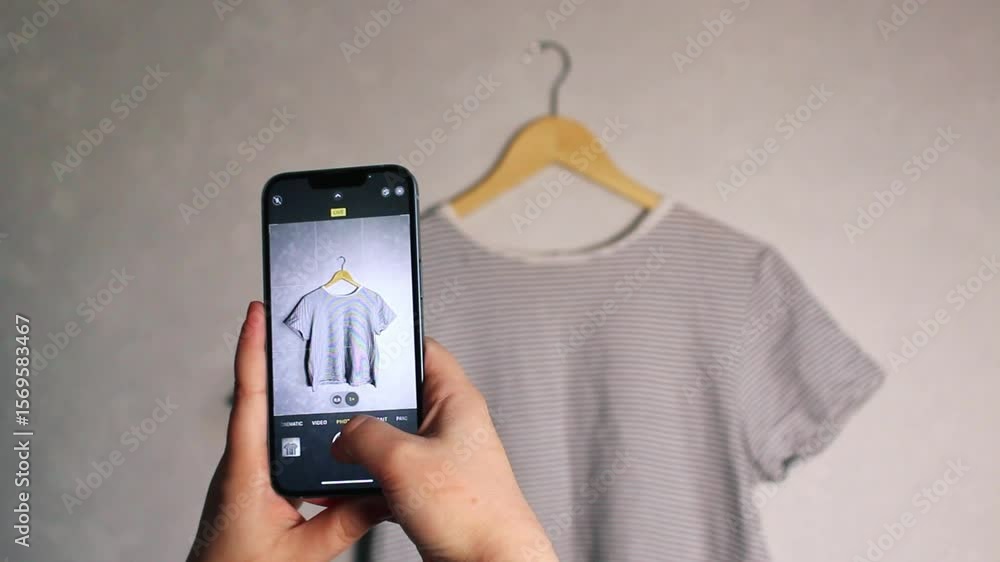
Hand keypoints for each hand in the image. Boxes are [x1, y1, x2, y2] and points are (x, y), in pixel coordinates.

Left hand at [186, 302, 389, 561]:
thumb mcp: (303, 553)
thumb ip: (347, 522)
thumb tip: (385, 492)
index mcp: (245, 470)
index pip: (248, 397)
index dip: (252, 349)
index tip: (257, 312)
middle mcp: (241, 464)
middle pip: (257, 396)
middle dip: (272, 354)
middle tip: (287, 317)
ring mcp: (245, 473)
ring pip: (268, 423)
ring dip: (285, 392)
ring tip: (310, 361)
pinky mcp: (253, 486)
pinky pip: (276, 447)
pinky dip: (296, 429)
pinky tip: (321, 431)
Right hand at [331, 338, 558, 561]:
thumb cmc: (475, 514)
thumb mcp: (404, 461)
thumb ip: (365, 436)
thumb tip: (343, 433)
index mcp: (456, 401)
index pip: (424, 350)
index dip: (393, 343)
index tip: (361, 342)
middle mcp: (451, 425)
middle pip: (400, 397)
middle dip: (366, 405)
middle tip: (336, 405)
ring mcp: (441, 459)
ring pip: (391, 439)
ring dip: (363, 448)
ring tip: (337, 451)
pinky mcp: (430, 490)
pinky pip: (391, 474)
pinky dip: (369, 480)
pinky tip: (349, 488)